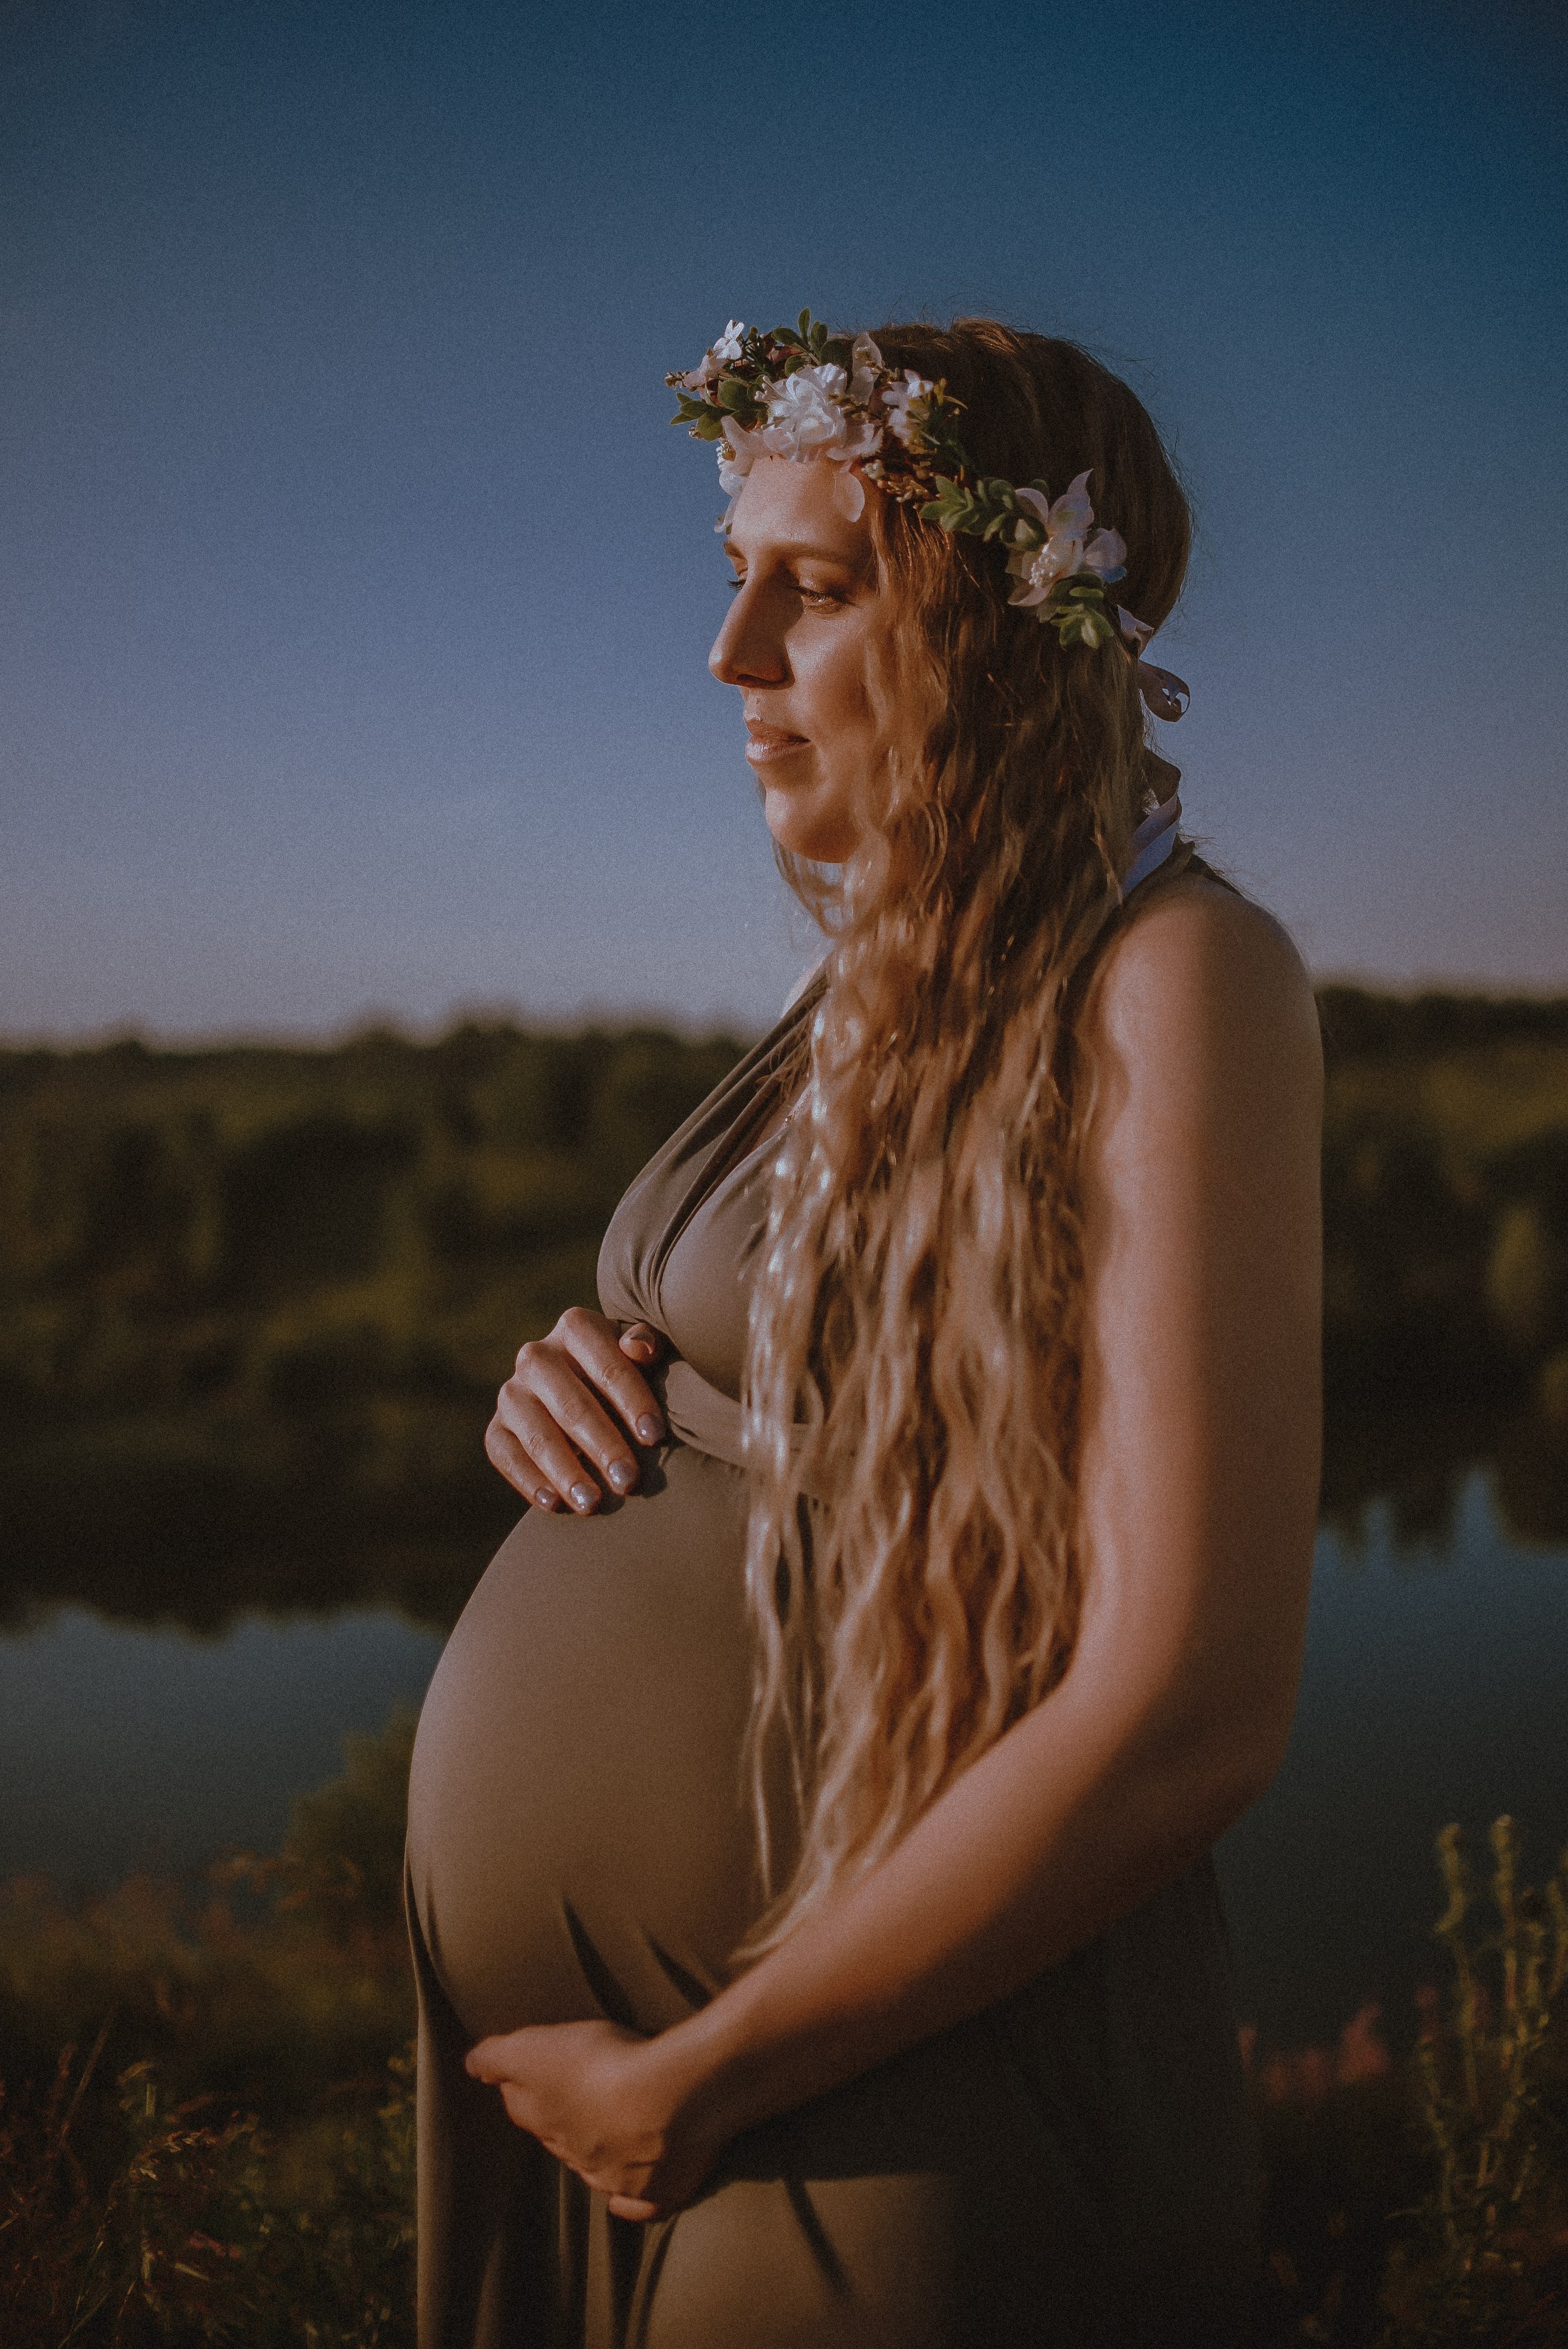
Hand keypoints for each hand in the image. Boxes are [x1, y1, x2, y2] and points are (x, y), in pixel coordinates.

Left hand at [465, 2018, 721, 2219]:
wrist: (670, 2101)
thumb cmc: (604, 2065)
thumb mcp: (535, 2047)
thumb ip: (498, 2057)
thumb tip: (471, 2067)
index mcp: (549, 2121)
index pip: (522, 2106)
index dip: (522, 2087)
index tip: (522, 2076)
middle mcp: (578, 2154)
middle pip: (558, 2138)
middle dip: (558, 2119)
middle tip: (568, 2096)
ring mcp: (618, 2178)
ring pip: (596, 2170)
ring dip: (595, 2154)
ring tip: (604, 2132)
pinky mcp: (660, 2190)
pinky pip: (641, 2205)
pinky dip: (631, 2203)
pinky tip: (623, 2200)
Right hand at [485, 1307, 666, 1514]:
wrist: (586, 1393)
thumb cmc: (629, 1376)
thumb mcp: (646, 1355)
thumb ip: (649, 1345)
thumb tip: (638, 1348)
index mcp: (576, 1327)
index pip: (607, 1366)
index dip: (632, 1402)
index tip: (655, 1438)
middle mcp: (536, 1356)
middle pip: (572, 1404)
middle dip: (603, 1446)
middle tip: (629, 1481)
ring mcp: (511, 1392)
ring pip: (537, 1433)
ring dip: (566, 1471)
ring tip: (593, 1503)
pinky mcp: (496, 1427)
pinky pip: (505, 1455)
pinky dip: (528, 1481)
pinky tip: (554, 1505)